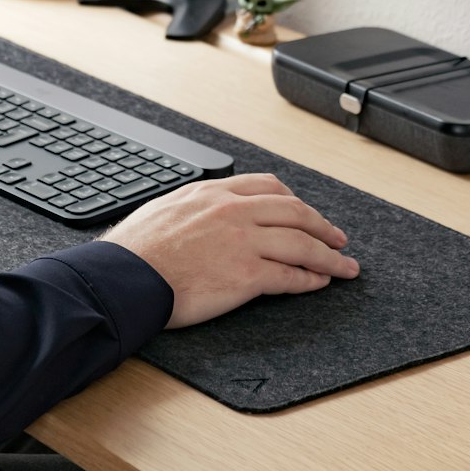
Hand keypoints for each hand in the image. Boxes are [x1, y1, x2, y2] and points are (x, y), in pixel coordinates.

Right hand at [105, 172, 358, 328]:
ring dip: (329, 256)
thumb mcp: (165, 208)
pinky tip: (319, 284)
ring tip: (344, 266)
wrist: (125, 277)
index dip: (294, 200)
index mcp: (213, 192)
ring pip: (301, 243)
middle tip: (339, 238)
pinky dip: (310, 280)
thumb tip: (200, 214)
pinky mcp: (246, 274)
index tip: (305, 212)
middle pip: (294, 211)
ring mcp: (243, 241)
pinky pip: (289, 275)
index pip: (268, 186)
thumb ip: (193, 206)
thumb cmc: (135, 250)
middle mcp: (233, 211)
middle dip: (322, 225)